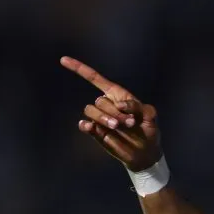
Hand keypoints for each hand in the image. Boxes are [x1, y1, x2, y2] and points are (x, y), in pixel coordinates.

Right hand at [62, 56, 162, 171]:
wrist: (146, 153)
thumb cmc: (149, 131)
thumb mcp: (150, 115)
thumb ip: (138, 106)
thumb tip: (119, 104)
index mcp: (118, 95)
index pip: (96, 79)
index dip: (80, 69)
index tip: (63, 60)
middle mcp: (107, 105)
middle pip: (99, 101)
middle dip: (114, 111)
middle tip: (129, 123)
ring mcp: (100, 119)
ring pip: (91, 111)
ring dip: (104, 118)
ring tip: (117, 127)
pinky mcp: (96, 132)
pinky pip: (84, 125)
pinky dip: (85, 125)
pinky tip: (91, 128)